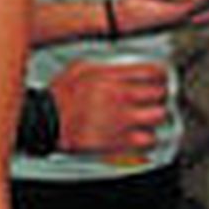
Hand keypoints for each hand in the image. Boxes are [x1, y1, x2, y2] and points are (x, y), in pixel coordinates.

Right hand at [49, 58, 167, 154]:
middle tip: (153, 100)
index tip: (160, 79)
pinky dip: (147, 138)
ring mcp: (121, 119)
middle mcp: (119, 96)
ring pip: (158, 117)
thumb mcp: (78, 68)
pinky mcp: (119, 140)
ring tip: (147, 118)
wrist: (46, 122)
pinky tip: (139, 135)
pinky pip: (148, 139)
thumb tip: (122, 67)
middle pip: (160, 93)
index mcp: (111, 76)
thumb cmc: (58, 97)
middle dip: (159, 96)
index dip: (162, 75)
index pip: (153, 71)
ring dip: (155, 117)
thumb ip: (104, 67)